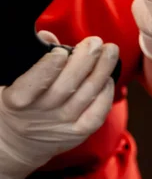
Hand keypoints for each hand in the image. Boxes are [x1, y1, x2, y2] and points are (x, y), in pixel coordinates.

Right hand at [0, 33, 117, 178]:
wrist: (20, 142)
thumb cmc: (21, 103)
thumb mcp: (13, 81)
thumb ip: (31, 59)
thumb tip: (49, 36)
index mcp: (16, 100)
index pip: (31, 86)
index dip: (47, 68)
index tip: (60, 52)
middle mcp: (39, 115)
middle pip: (66, 86)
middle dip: (85, 60)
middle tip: (95, 42)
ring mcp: (61, 126)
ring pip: (86, 95)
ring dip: (102, 70)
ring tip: (110, 50)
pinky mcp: (78, 132)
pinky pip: (98, 113)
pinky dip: (106, 94)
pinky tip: (109, 78)